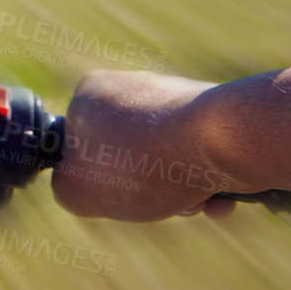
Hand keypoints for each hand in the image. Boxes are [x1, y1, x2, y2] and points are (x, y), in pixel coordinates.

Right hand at [52, 70, 244, 221]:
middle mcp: (132, 87)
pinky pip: (201, 162)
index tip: (111, 193)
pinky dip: (207, 187)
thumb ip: (66, 188)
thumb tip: (84, 188)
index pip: (78, 146)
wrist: (224, 141)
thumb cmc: (144, 162)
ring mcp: (176, 101)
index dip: (93, 180)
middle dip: (144, 192)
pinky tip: (216, 198)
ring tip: (192, 201)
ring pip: (167, 165)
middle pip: (127, 159)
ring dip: (179, 196)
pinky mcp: (216, 118)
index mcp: (91, 93)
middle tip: (156, 202)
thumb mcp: (76, 189)